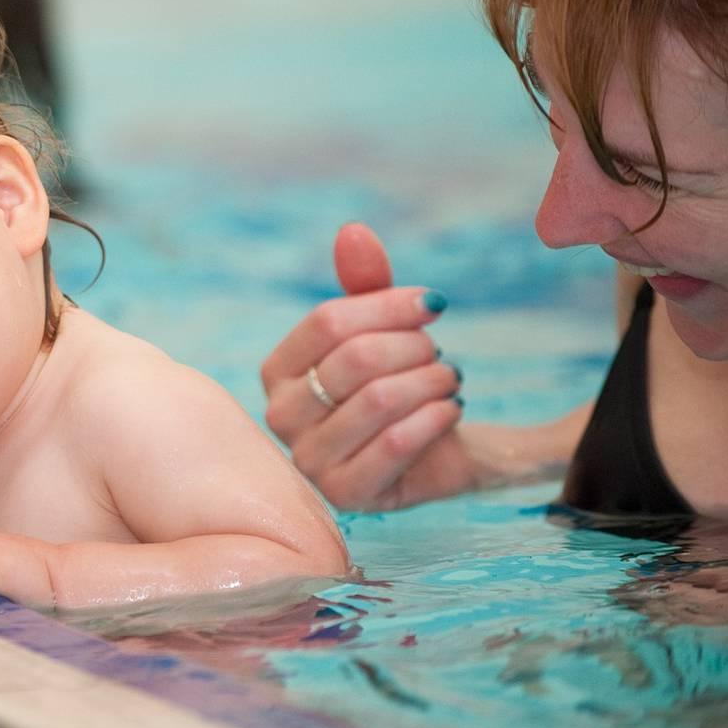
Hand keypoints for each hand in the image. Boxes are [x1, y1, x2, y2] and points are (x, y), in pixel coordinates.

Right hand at [261, 223, 470, 510]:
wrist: (430, 449)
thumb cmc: (396, 380)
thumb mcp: (383, 327)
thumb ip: (366, 282)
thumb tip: (353, 232)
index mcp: (276, 370)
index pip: (328, 322)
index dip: (388, 306)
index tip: (434, 304)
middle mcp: (280, 417)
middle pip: (355, 359)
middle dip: (413, 348)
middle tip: (438, 353)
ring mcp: (310, 461)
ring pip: (379, 400)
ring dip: (431, 382)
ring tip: (448, 380)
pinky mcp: (349, 495)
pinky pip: (397, 444)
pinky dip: (435, 418)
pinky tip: (450, 410)